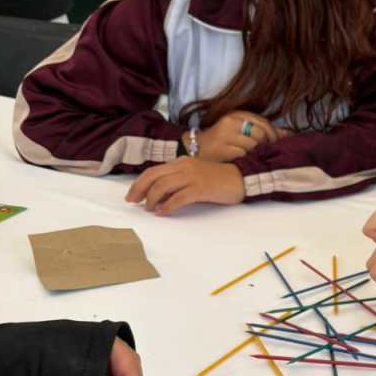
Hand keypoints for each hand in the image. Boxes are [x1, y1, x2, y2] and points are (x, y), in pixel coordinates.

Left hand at [126, 159, 244, 215]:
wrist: (242, 179)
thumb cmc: (219, 179)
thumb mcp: (195, 175)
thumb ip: (179, 181)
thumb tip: (160, 195)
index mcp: (182, 162)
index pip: (154, 170)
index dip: (139, 183)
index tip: (132, 195)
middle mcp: (184, 166)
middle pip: (153, 176)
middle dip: (139, 190)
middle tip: (133, 202)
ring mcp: (192, 177)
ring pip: (162, 186)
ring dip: (152, 199)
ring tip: (150, 209)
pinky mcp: (200, 188)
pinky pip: (178, 198)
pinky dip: (167, 207)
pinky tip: (163, 213)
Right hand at [188, 110, 284, 162]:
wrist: (195, 149)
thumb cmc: (221, 140)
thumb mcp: (241, 129)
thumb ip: (262, 130)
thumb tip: (288, 134)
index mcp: (237, 114)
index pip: (263, 122)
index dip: (273, 134)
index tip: (276, 143)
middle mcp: (231, 121)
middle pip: (261, 133)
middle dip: (267, 144)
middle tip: (266, 152)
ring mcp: (226, 135)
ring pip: (253, 145)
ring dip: (256, 153)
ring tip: (253, 157)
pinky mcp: (223, 149)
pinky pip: (244, 155)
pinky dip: (247, 159)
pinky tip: (244, 161)